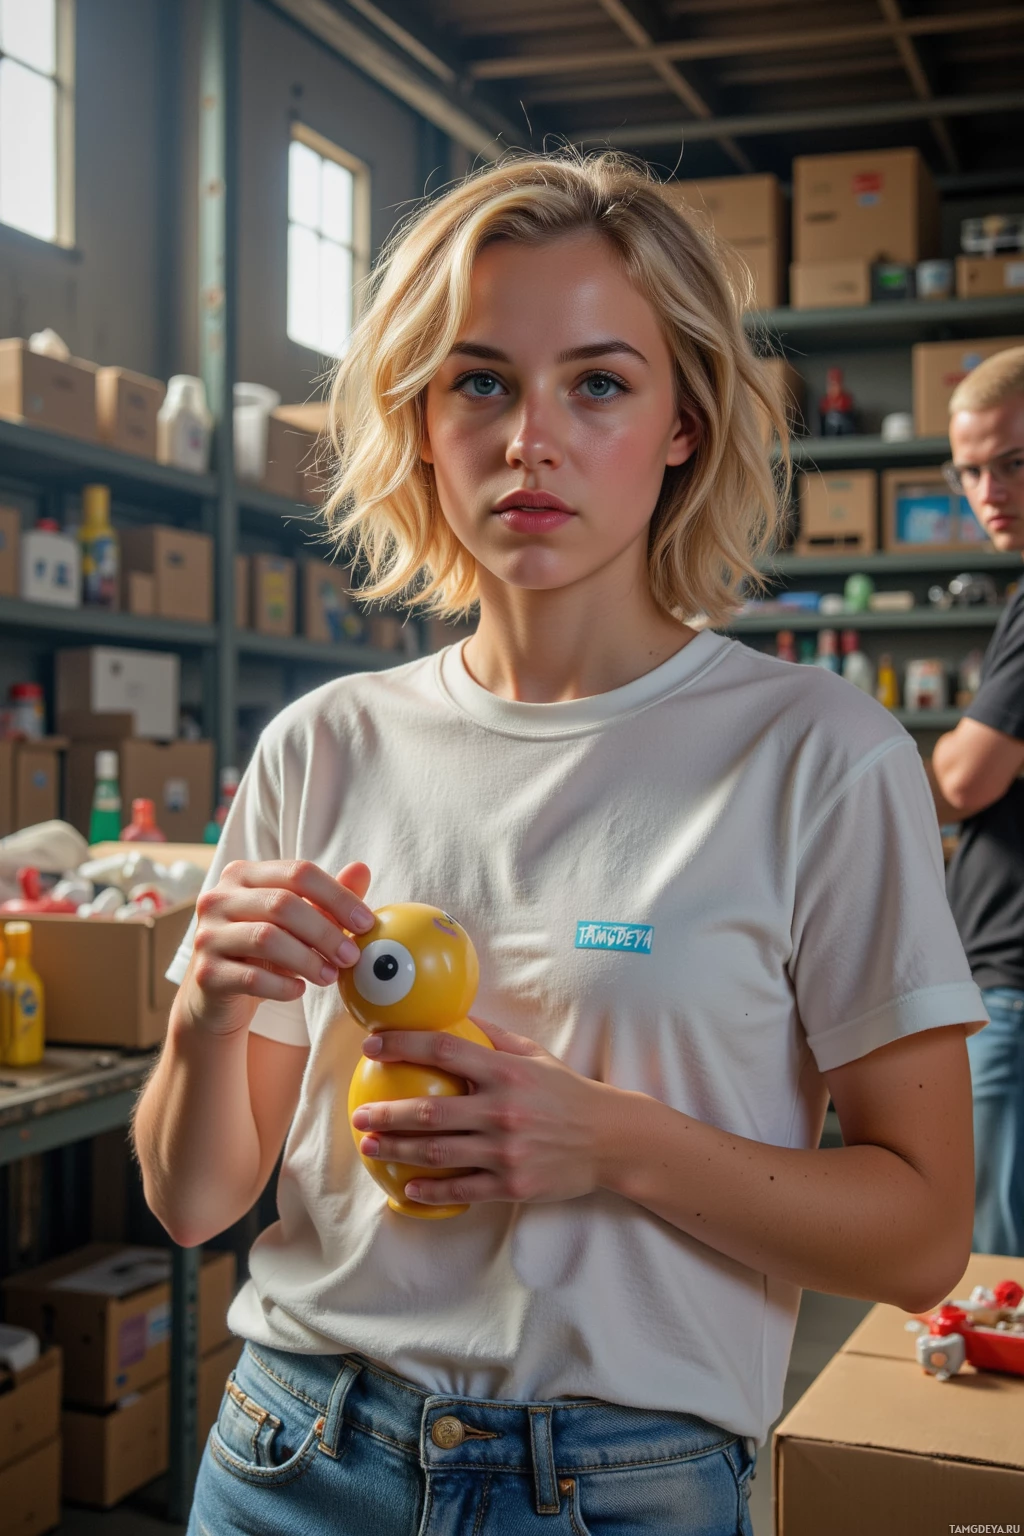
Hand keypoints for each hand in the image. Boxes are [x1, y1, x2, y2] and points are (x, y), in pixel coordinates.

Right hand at [178, 859, 374, 1037]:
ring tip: (331, 976)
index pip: (298, 872)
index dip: (337, 896)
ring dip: (308, 960)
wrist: (219, 997)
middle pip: (282, 903)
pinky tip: (299, 990)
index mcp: (243, 875)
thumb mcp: (298, 922)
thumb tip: (362, 869)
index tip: (366, 923)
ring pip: (266, 939)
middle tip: (352, 956)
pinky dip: (282, 985)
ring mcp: (207, 935)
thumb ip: (327, 898)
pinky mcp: (205, 973)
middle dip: (325, 932)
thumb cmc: (264, 952)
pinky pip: (251, 977)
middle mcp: (218, 898)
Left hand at [350, 1018, 614, 1206]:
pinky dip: (431, 1189)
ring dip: (397, 1150)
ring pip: (437, 1153)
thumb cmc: (567, 1093)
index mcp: (506, 1072)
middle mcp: (502, 1111)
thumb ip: (494, 1038)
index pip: (445, 1050)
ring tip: (370, 1146)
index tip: (373, 1045)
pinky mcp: (512, 1184)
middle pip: (430, 1112)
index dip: (404, 1045)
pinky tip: (407, 1187)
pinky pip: (462, 1189)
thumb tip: (453, 1016)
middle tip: (358, 1115)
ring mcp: (506, 1150)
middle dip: (387, 1113)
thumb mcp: (534, 1056)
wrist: (609, 1139)